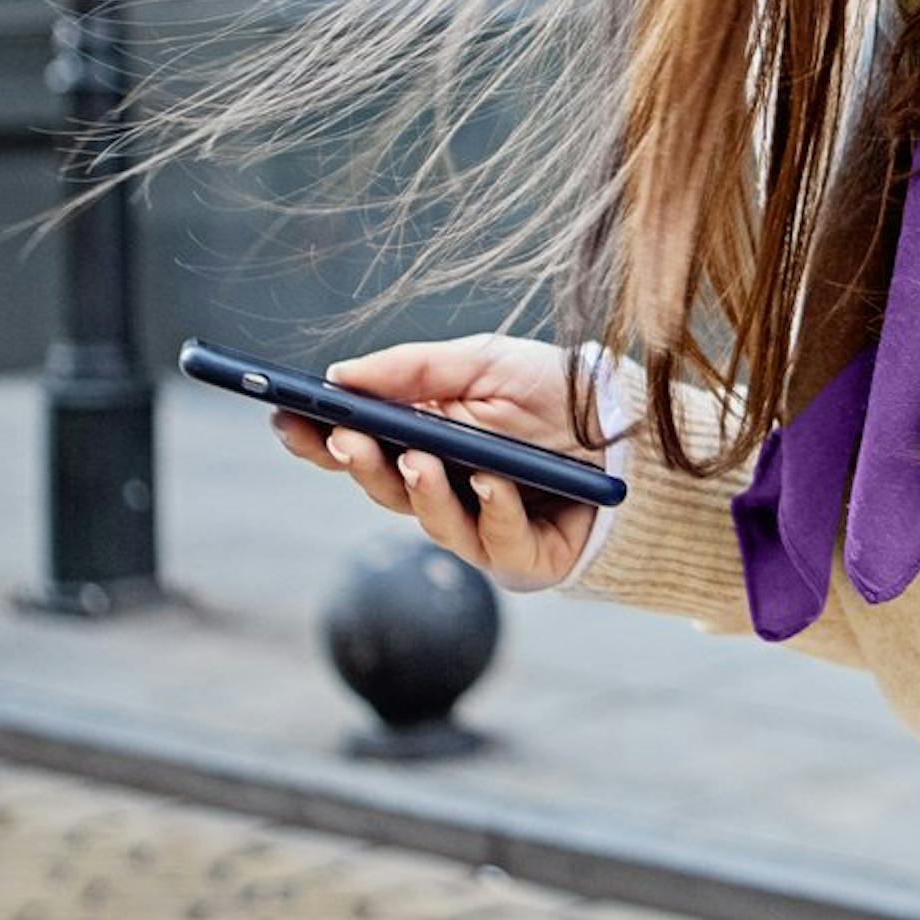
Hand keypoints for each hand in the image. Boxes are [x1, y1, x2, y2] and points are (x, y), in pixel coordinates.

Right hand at [270, 332, 606, 592]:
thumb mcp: (484, 362)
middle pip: (383, 488)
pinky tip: (492, 483)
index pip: (358, 448)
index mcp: (424, 442)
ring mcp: (481, 528)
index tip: (286, 419)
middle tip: (344, 440)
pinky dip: (494, 510)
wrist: (633, 427)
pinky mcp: (525, 557)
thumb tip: (339, 375)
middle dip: (361, 464)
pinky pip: (498, 542)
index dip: (319, 439)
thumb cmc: (553, 394)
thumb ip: (414, 369)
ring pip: (433, 520)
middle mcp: (444, 490)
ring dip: (422, 490)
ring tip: (417, 460)